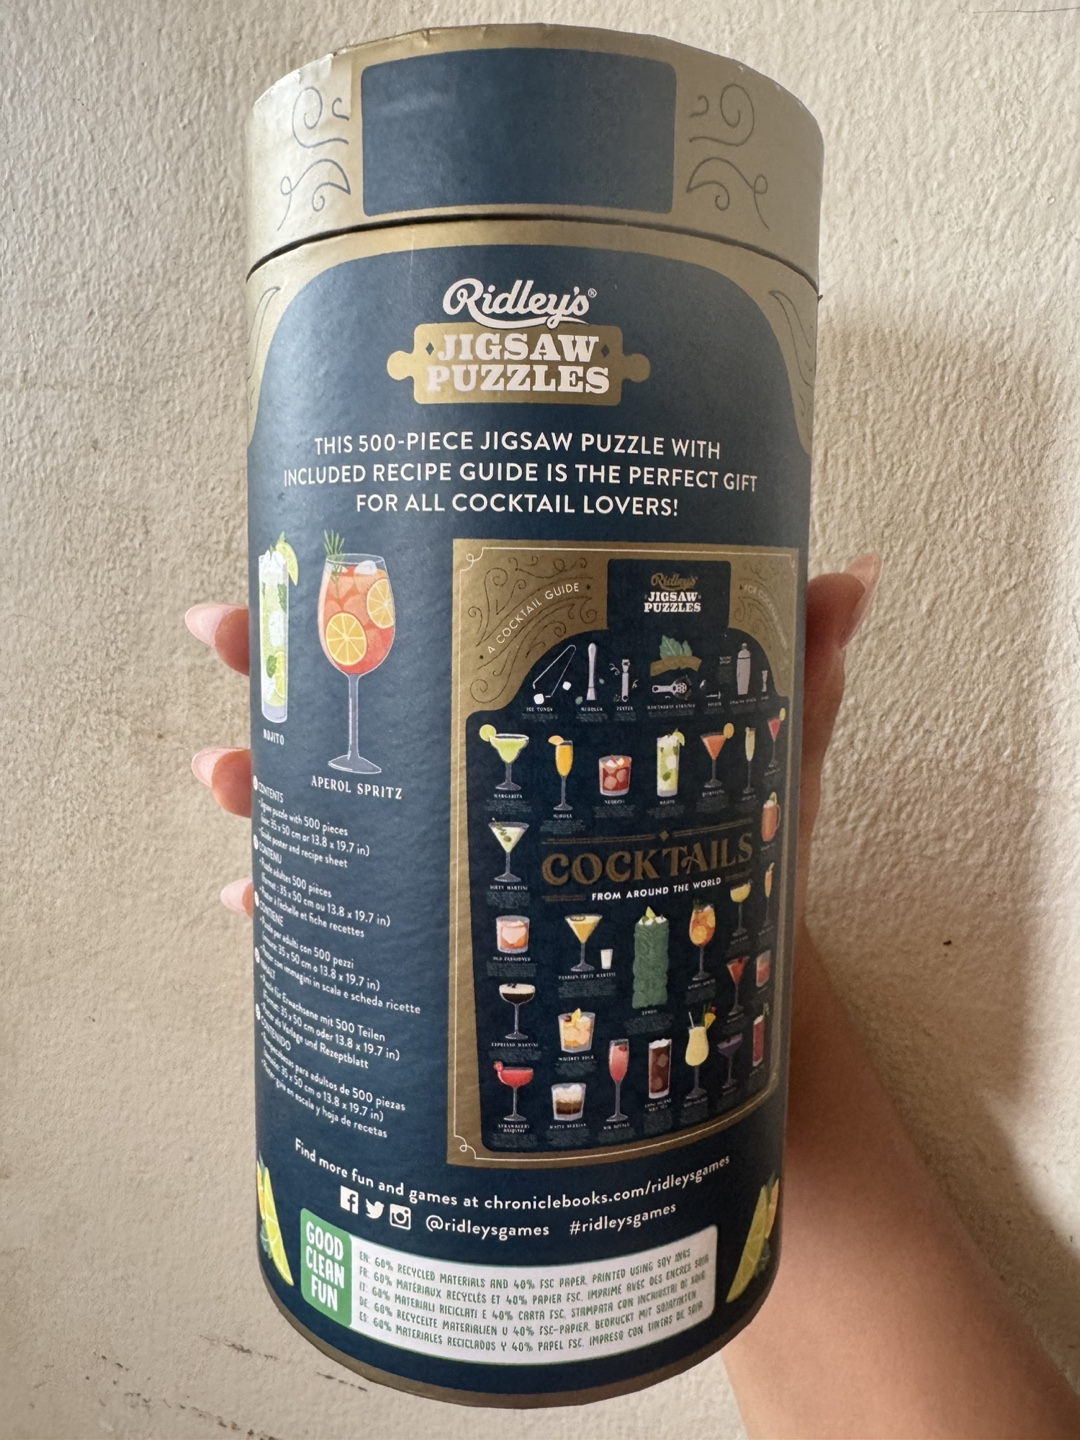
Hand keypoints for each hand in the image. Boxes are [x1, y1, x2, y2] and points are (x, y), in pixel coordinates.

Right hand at [185, 557, 879, 919]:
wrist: (721, 977)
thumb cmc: (734, 856)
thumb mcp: (768, 761)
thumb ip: (808, 673)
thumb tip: (855, 571)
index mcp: (532, 712)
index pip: (436, 635)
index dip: (356, 591)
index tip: (292, 557)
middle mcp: (474, 770)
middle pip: (355, 704)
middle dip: (278, 664)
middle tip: (228, 633)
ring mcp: (447, 853)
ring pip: (332, 807)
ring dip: (267, 786)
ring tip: (226, 777)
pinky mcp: (440, 935)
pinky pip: (353, 920)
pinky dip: (302, 913)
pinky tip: (259, 906)